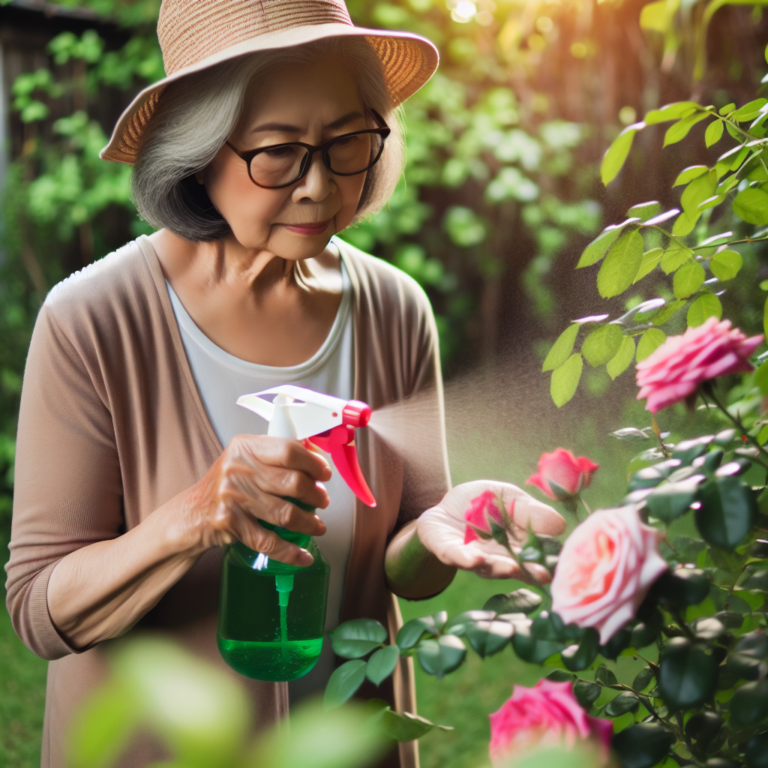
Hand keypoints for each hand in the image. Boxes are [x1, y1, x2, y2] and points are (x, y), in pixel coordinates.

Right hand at [178, 435, 331, 565]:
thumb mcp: (246, 459)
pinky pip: (269, 541)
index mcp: (245, 447)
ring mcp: (233, 496)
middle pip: (292, 482)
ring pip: (285, 514)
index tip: (324, 474)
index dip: (313, 463)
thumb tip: (317, 458)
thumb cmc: (228, 484)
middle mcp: (237, 469)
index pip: (288, 450)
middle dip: (315, 495)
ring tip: (318, 525)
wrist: (193, 512)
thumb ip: (276, 456)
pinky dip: (290, 552)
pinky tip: (303, 555)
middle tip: (323, 501)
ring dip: (309, 523)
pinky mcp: (230, 523)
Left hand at [415, 480, 565, 582]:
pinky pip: (457, 557)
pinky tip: (474, 559)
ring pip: (488, 567)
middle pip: (516, 567)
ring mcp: (474, 557)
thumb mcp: (508, 498)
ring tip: (510, 567)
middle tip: (543, 574)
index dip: (550, 559)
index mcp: (518, 546)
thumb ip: (529, 510)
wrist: (446, 506)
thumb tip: (560, 525)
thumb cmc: (484, 504)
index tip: (565, 563)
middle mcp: (499, 558)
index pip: (538, 555)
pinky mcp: (449, 552)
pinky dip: (465, 559)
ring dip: (499, 567)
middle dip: (528, 571)